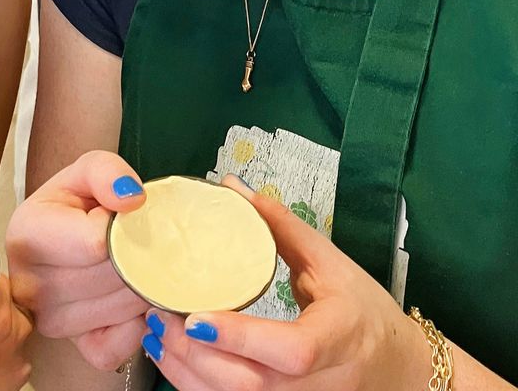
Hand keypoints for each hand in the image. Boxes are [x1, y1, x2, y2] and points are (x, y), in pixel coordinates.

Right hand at [6, 150, 150, 370]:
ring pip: (124, 308)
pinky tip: (131, 296)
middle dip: (138, 253)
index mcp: (26, 235)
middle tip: (136, 237)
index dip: (120, 225)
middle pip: (114, 277)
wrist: (65, 234)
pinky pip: (120, 344)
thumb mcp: (86, 170)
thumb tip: (132, 200)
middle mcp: (30, 285)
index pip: (95, 243)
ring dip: (144, 283)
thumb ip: (106, 171)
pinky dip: (137, 323)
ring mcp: (52, 322)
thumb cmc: (75, 203)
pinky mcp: (78, 347)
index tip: (116, 216)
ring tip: (134, 260)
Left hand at [141, 175, 432, 390]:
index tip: (196, 318)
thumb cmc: (365, 312)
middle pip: (251, 385)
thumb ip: (279, 224)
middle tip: (158, 316)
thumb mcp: (331, 262)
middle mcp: (320, 385)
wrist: (402, 371)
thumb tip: (231, 186)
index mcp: (337, 338)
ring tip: (155, 336)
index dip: (241, 338)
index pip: (290, 350)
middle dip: (195, 356)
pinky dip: (199, 390)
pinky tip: (174, 362)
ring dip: (187, 376)